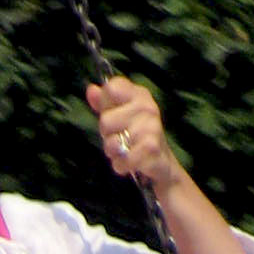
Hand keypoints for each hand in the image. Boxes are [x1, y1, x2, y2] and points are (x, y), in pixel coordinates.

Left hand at [87, 76, 180, 195]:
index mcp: (140, 95)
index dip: (105, 103)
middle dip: (107, 134)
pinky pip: (121, 161)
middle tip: (121, 137)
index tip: (113, 112)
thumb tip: (91, 90)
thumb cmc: (138, 135)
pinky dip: (121, 165)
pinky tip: (129, 162)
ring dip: (113, 152)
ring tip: (125, 150)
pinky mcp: (150, 149)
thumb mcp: (121, 115)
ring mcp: (150, 128)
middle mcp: (147, 107)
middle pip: (105, 119)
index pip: (112, 87)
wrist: (161, 161)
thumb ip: (105, 103)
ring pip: (112, 143)